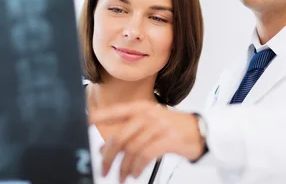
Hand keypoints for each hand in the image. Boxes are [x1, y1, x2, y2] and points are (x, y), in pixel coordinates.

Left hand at [89, 102, 203, 182]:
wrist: (199, 132)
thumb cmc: (171, 129)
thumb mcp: (149, 125)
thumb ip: (128, 134)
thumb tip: (104, 149)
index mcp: (141, 108)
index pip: (116, 111)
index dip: (100, 116)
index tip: (86, 122)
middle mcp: (148, 115)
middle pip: (120, 136)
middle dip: (109, 156)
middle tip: (103, 168)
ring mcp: (158, 126)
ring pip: (131, 149)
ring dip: (123, 167)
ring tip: (121, 177)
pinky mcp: (167, 139)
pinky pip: (145, 156)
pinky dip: (137, 168)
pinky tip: (135, 174)